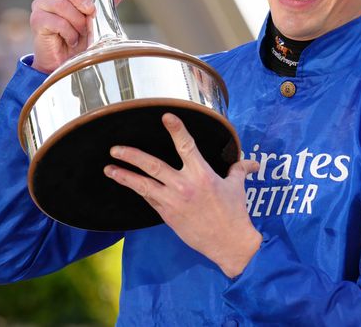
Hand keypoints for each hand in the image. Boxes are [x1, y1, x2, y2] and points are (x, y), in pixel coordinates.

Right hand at [29, 0, 128, 73]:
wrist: (68, 61)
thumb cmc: (81, 36)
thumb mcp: (100, 14)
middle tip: (91, 12)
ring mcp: (40, 7)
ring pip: (60, 4)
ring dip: (76, 20)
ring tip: (82, 31)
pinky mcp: (37, 22)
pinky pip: (55, 21)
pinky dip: (69, 32)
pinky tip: (72, 39)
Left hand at [104, 113, 261, 277]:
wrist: (229, 243)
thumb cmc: (234, 214)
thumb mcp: (237, 187)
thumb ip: (239, 170)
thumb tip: (251, 163)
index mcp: (202, 174)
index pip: (186, 146)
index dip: (176, 130)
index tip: (166, 117)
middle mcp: (184, 186)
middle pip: (152, 165)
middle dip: (132, 156)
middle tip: (115, 149)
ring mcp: (173, 202)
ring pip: (143, 185)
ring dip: (124, 176)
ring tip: (109, 168)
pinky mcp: (167, 215)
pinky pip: (149, 199)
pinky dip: (139, 190)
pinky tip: (128, 184)